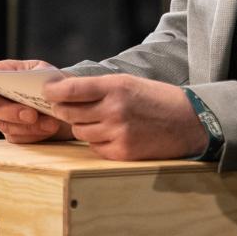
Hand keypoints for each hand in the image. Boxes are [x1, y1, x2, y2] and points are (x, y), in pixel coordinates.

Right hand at [0, 59, 73, 143]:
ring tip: (50, 122)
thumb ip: (35, 75)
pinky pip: (17, 137)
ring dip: (27, 126)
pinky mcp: (13, 133)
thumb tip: (29, 85)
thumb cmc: (51, 82)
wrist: (66, 103)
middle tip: (32, 114)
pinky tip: (49, 127)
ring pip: (3, 125)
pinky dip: (34, 134)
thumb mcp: (45, 72)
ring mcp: (2, 117)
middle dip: (9, 112)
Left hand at [43, 74, 208, 161]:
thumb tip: (65, 93)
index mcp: (116, 87)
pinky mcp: (123, 152)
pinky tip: (110, 134)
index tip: (47, 93)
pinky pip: (95, 147)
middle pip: (70, 113)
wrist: (189, 121)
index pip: (72, 90)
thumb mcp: (128, 83)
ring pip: (80, 131)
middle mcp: (115, 110)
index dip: (54, 92)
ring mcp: (119, 133)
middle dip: (64, 110)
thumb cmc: (156, 98)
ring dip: (83, 126)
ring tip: (98, 120)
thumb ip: (99, 88)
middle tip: (65, 108)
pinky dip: (97, 142)